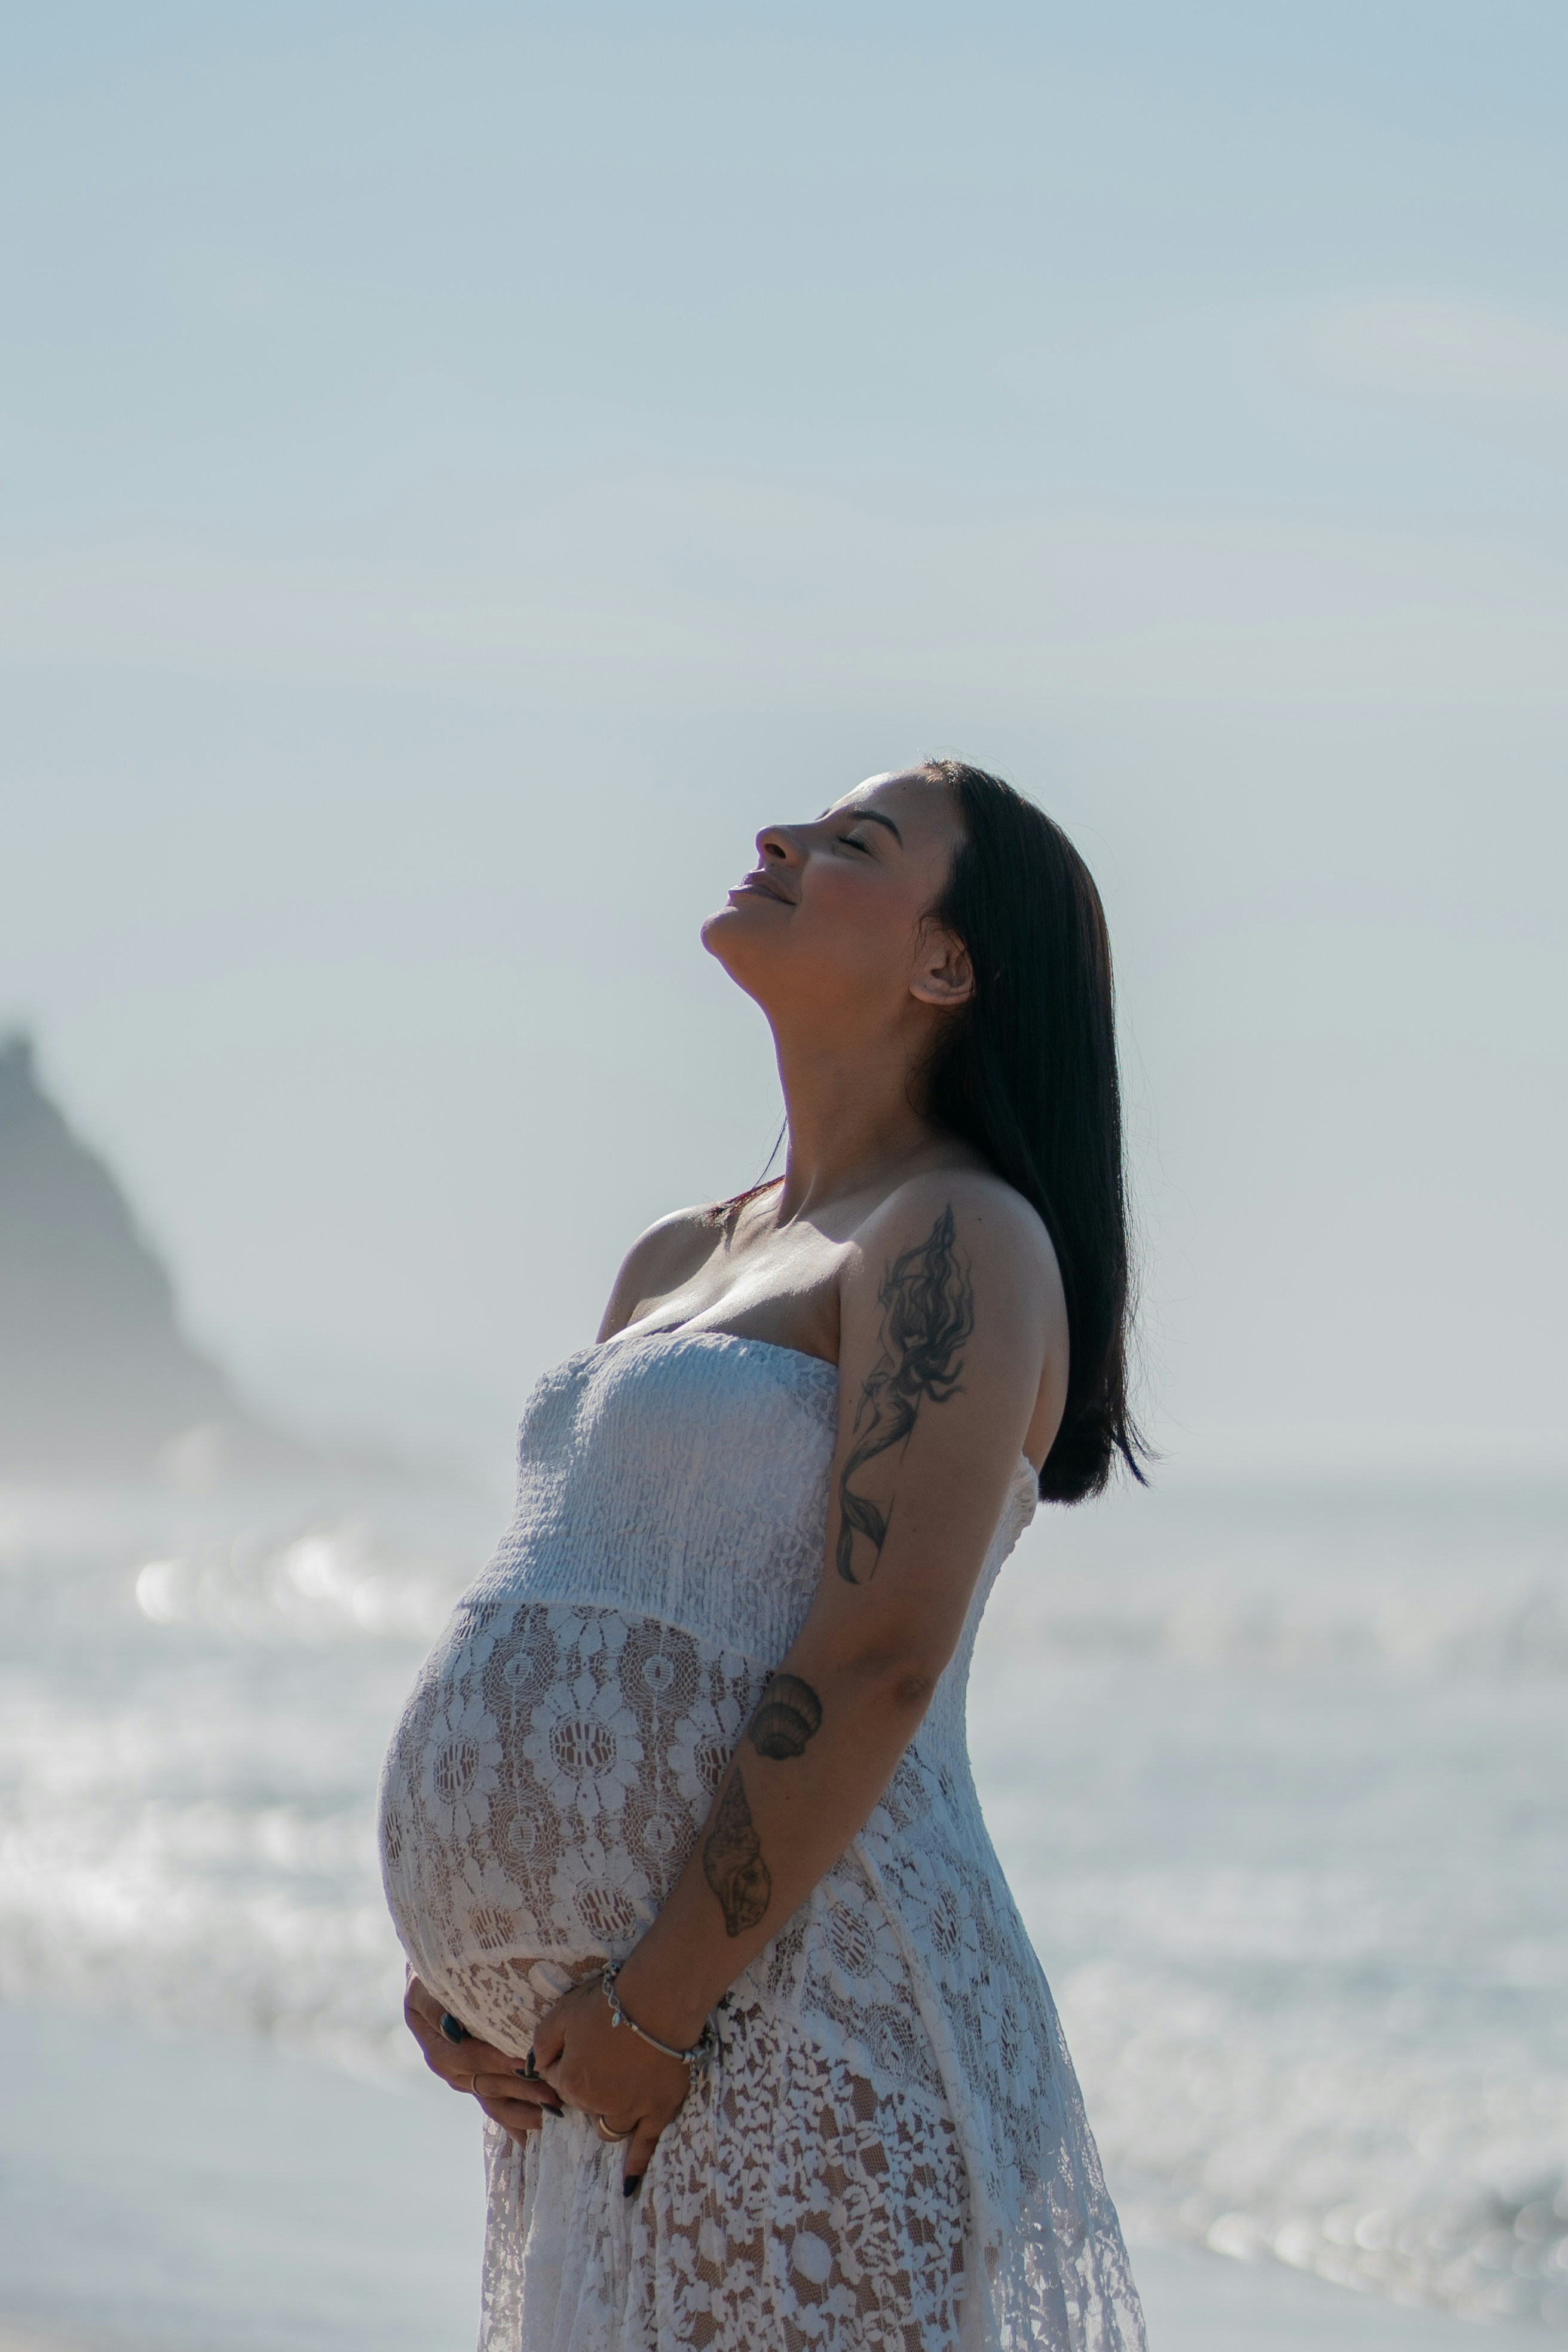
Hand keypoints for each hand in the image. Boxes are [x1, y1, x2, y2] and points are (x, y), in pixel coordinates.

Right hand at [403, 1971, 562, 2145]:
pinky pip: (494, 2106)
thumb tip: (452, 2030)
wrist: (433, 1980)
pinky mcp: (476, 2083)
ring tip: (551, 2114)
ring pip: (493, 2099)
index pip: (467, 2057)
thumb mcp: (427, 1986)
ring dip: (522, 2108)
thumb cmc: (435, 1975)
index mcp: (436, 2045)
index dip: (495, 2060)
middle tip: (551, 2093)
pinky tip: (531, 2135)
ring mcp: (463, 2078)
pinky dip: (513, 2120)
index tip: (523, 2062)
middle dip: (519, 2089)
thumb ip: (435, 2006)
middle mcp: (448, 2067)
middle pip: (485, 2083)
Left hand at [533, 1976, 691, 2189]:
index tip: (581, 2042)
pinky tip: (628, 2187)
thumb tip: (534, 2067)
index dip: (567, 2060)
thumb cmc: (608, 2004)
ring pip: (609, 2127)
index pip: (557, 2082)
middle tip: (604, 2058)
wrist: (659, 2001)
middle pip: (584, 2105)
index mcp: (570, 2082)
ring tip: (615, 2097)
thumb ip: (541, 2043)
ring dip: (606, 2116)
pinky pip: (644, 2146)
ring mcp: (629, 2112)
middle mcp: (596, 2104)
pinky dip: (635, 2167)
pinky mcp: (658, 2111)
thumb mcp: (562, 2014)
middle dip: (587, 2087)